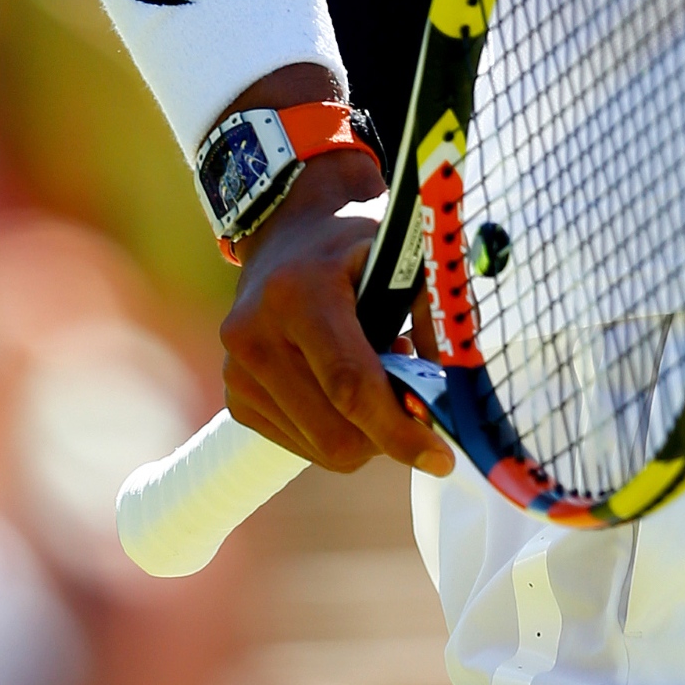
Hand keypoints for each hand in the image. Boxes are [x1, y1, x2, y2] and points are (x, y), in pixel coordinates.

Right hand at [218, 153, 454, 477]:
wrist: (290, 225)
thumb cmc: (357, 239)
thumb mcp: (405, 253)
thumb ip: (434, 315)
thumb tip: (450, 391)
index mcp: (300, 293)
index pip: (350, 385)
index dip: (399, 429)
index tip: (442, 459)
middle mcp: (256, 333)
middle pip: (335, 431)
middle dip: (386, 435)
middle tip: (414, 400)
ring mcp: (238, 368)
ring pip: (319, 446)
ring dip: (362, 430)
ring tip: (375, 374)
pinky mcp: (235, 394)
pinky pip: (298, 443)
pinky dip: (333, 428)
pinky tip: (342, 384)